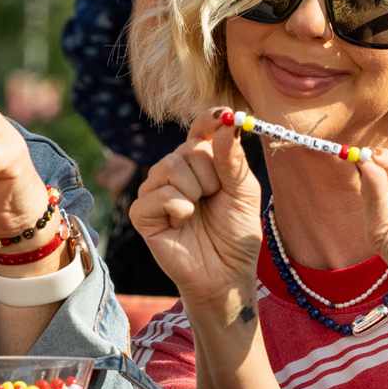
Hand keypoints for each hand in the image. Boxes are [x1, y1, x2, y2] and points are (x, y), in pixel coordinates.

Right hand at [129, 108, 262, 309]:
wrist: (225, 274)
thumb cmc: (235, 233)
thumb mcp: (244, 192)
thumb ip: (233, 158)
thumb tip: (226, 122)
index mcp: (201, 161)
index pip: (200, 128)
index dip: (210, 119)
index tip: (223, 114)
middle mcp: (174, 170)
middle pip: (188, 149)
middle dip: (210, 175)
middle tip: (215, 198)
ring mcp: (155, 190)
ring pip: (172, 168)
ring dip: (195, 193)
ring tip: (198, 213)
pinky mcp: (142, 212)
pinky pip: (159, 194)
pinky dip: (178, 208)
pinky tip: (182, 222)